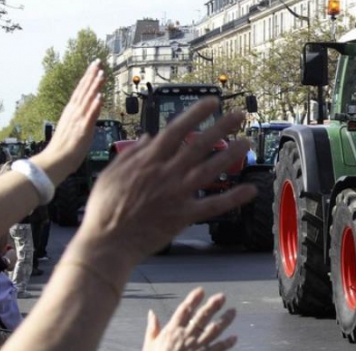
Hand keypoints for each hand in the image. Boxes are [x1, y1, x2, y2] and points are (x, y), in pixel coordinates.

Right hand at [32, 59, 104, 183]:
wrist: (55, 161)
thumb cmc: (65, 148)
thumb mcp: (73, 128)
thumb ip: (80, 117)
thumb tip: (88, 110)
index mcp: (71, 112)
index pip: (81, 91)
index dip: (88, 78)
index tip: (95, 66)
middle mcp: (74, 113)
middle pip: (84, 90)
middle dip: (91, 75)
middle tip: (99, 62)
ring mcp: (78, 120)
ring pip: (87, 99)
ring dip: (94, 86)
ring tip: (101, 73)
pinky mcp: (82, 130)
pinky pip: (89, 116)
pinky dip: (94, 106)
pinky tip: (99, 96)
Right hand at [77, 97, 256, 265]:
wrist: (107, 242)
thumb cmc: (104, 209)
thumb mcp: (111, 173)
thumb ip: (131, 153)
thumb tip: (148, 136)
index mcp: (148, 160)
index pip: (177, 129)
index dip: (196, 113)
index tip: (212, 102)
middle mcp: (167, 173)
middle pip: (200, 144)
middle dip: (222, 126)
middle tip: (240, 115)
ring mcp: (177, 194)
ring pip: (211, 169)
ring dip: (231, 155)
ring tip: (247, 142)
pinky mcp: (184, 215)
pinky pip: (214, 205)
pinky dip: (234, 198)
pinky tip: (251, 190)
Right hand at [139, 287, 236, 350]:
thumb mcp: (149, 344)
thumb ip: (152, 327)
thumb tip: (151, 313)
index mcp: (172, 330)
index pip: (185, 310)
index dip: (194, 299)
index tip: (202, 291)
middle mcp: (187, 335)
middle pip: (202, 316)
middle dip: (213, 305)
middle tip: (222, 297)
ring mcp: (197, 346)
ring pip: (214, 329)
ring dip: (225, 320)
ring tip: (233, 312)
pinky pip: (218, 348)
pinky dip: (227, 343)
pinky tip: (234, 338)